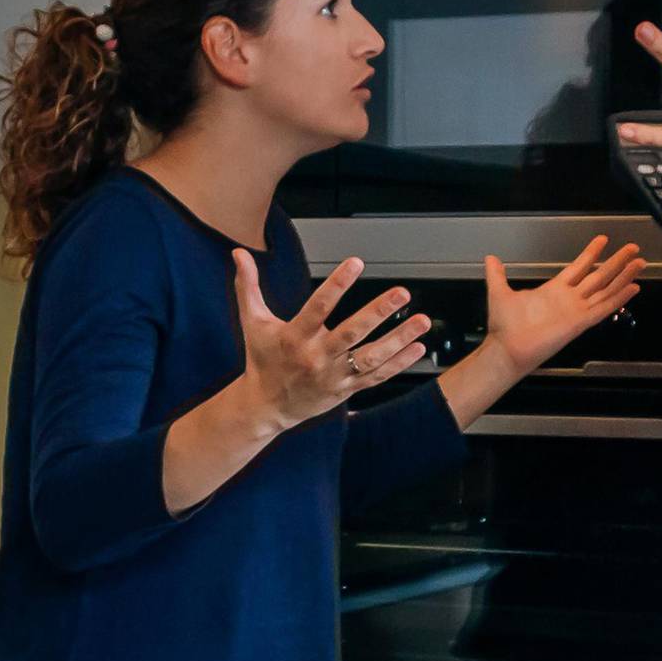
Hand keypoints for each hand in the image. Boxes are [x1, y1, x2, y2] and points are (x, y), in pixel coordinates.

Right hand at [232, 252, 430, 431]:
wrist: (266, 407)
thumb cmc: (262, 359)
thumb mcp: (252, 322)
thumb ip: (248, 286)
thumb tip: (238, 253)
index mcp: (294, 338)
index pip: (317, 307)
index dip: (337, 284)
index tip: (356, 262)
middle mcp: (316, 357)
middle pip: (352, 333)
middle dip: (378, 312)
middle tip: (402, 292)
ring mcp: (334, 376)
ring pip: (371, 357)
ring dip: (399, 339)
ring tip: (422, 320)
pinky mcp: (346, 389)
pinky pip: (377, 376)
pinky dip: (399, 363)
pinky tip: (418, 347)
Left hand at [479, 235, 644, 375]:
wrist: (506, 348)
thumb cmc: (504, 326)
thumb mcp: (499, 292)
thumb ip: (497, 275)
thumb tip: (490, 258)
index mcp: (554, 290)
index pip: (579, 267)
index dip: (591, 253)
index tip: (603, 240)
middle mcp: (569, 299)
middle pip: (599, 276)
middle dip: (617, 262)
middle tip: (632, 249)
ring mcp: (577, 310)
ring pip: (606, 289)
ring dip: (624, 277)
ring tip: (639, 263)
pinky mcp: (580, 322)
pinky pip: (604, 308)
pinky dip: (619, 298)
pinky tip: (633, 288)